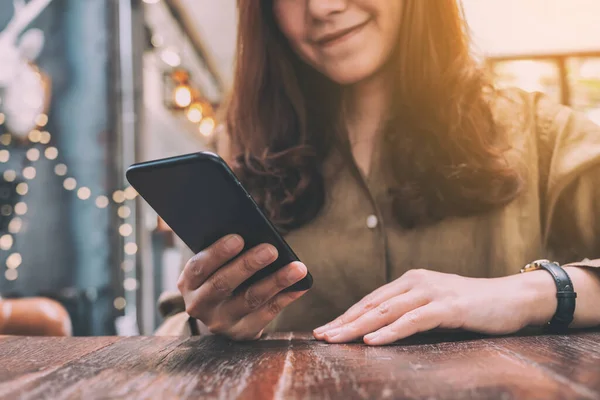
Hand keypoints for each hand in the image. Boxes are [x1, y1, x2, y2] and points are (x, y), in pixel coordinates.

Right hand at [178, 234, 307, 340]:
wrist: (222, 314)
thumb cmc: (221, 274)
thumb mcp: (213, 266)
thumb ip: (224, 252)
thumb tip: (256, 233)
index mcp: (189, 283)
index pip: (199, 267)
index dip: (218, 253)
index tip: (239, 238)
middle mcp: (200, 305)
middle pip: (224, 284)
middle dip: (248, 265)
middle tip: (271, 249)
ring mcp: (221, 323)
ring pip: (250, 300)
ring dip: (276, 281)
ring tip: (297, 267)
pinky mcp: (242, 333)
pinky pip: (267, 314)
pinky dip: (286, 297)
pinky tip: (300, 285)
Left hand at [313, 268, 555, 344]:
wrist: (513, 298)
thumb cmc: (473, 306)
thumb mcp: (435, 305)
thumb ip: (410, 310)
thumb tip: (381, 327)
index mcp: (409, 281)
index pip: (370, 300)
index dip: (346, 315)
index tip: (325, 330)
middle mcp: (416, 282)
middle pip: (372, 304)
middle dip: (344, 322)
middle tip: (320, 336)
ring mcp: (432, 292)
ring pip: (386, 311)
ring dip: (359, 327)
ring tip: (336, 339)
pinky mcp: (448, 306)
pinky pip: (413, 320)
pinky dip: (391, 331)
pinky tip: (373, 340)